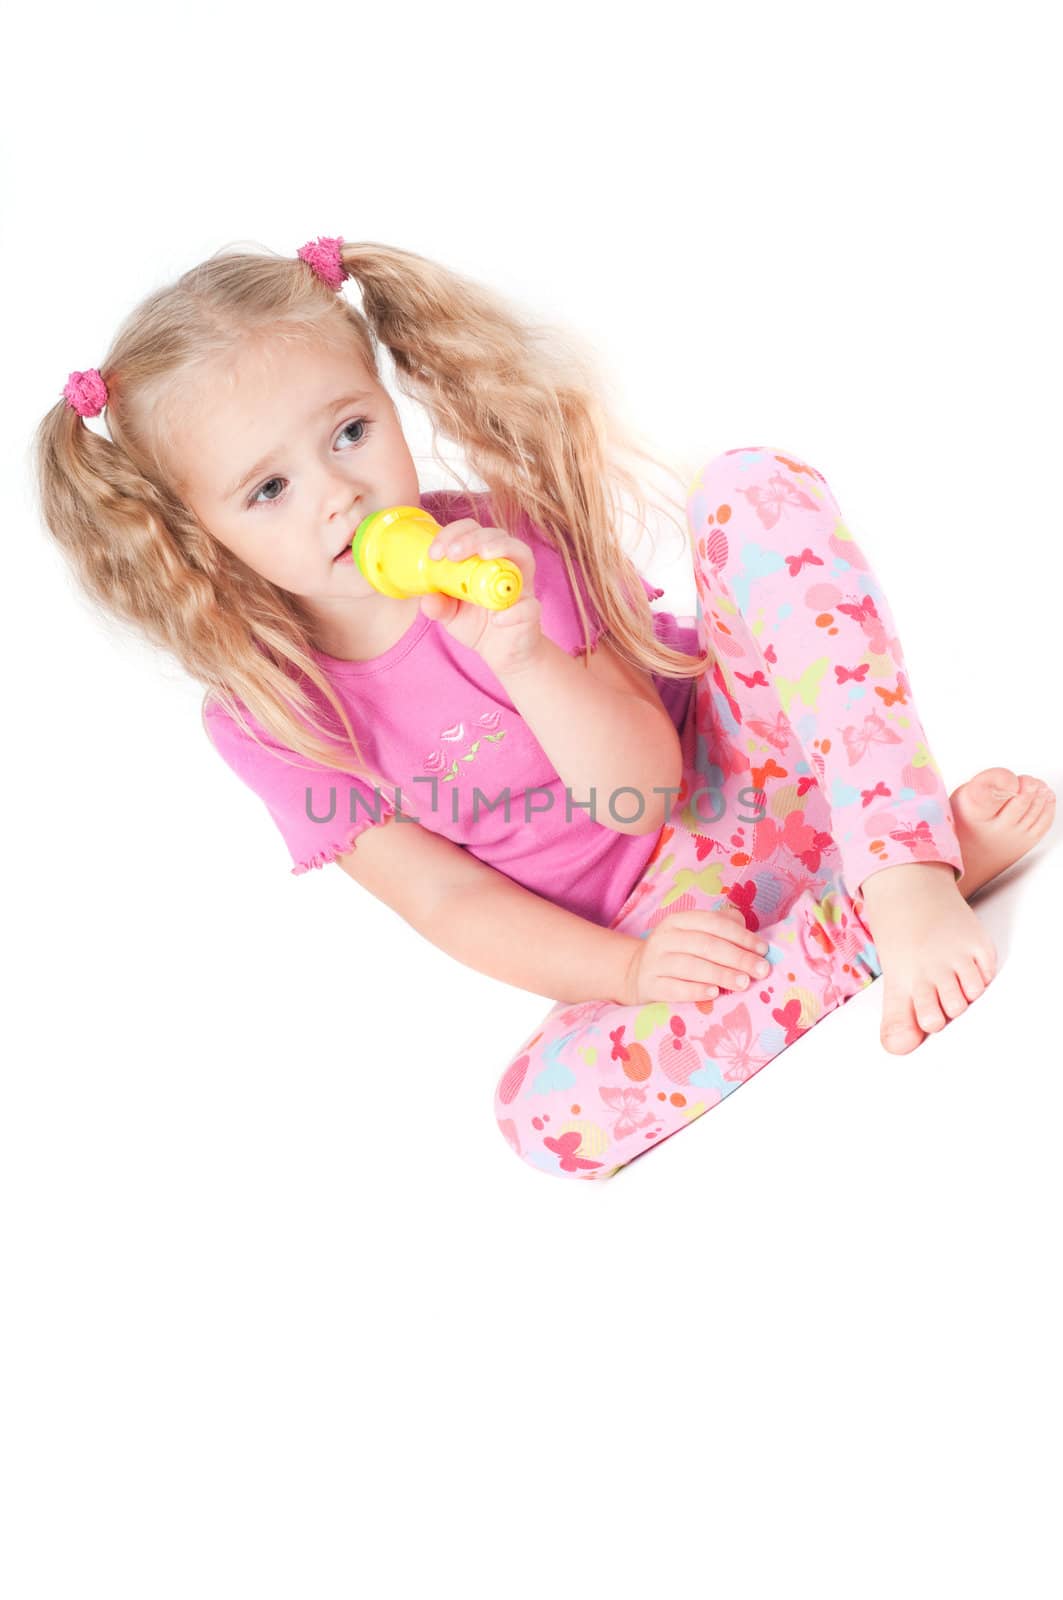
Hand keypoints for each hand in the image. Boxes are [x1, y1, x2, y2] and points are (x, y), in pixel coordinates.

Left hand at [418, 519, 543, 676]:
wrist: (503, 653)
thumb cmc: (477, 624)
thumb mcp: (450, 614)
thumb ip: (438, 605)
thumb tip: (427, 597)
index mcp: (484, 559)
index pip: (472, 531)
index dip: (453, 534)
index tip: (434, 554)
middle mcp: (506, 564)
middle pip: (497, 535)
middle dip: (473, 538)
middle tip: (453, 553)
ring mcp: (522, 586)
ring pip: (523, 554)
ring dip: (502, 549)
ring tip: (483, 555)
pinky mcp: (531, 611)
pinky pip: (529, 606)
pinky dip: (513, 611)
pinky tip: (496, 619)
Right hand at [620, 907, 771, 1005]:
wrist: (635, 973)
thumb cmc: (678, 953)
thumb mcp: (695, 934)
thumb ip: (723, 929)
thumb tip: (753, 938)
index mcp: (679, 920)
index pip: (713, 923)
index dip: (741, 935)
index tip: (763, 949)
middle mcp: (665, 937)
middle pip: (705, 945)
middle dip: (737, 957)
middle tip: (761, 970)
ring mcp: (655, 961)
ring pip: (691, 966)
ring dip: (721, 974)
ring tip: (744, 983)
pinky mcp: (650, 985)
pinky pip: (674, 988)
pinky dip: (695, 990)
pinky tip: (713, 993)